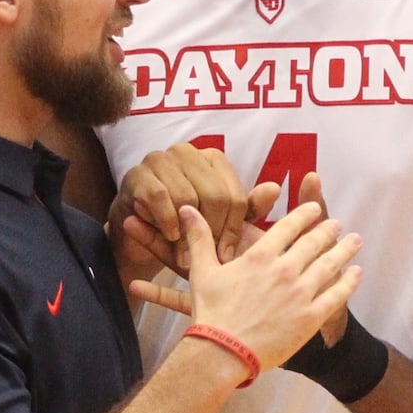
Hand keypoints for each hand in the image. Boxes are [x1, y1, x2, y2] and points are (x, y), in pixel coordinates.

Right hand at [109, 144, 275, 277]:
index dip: (233, 229)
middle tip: (207, 259)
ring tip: (186, 256)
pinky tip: (170, 236)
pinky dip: (167, 221)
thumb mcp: (219, 222)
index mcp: (213, 160)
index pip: (235, 195)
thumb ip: (247, 207)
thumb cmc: (184, 227)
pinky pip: (159, 197)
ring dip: (187, 232)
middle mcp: (189, 153)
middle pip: (215, 195)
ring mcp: (161, 160)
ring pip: (188, 197)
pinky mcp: (138, 174)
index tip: (227, 255)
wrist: (137, 235)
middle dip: (213, 232)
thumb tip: (275, 189)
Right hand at [130, 204, 362, 372]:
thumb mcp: (202, 272)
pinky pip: (337, 295)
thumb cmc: (212, 313)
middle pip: (314, 242)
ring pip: (330, 263)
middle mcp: (285, 269)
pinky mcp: (311, 317)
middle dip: (328, 230)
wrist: (223, 352)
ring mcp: (301, 293)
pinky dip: (349, 282)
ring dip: (345, 250)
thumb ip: (199, 238)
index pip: (289, 226)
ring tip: (356, 240)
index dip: (305, 214)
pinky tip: (358, 273)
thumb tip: (187, 209)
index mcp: (261, 256)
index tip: (316, 208)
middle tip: (338, 225)